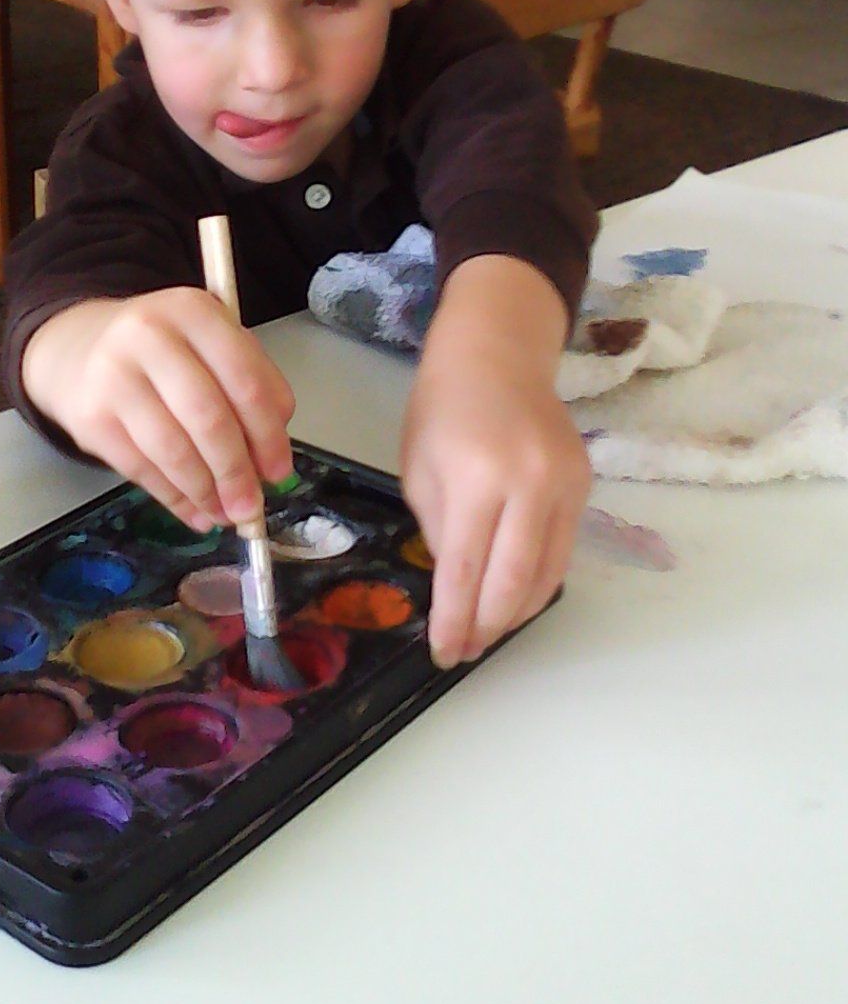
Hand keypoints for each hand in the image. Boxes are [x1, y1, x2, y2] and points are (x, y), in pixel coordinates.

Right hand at [21, 290, 294, 531]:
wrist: (79, 348)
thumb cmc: (165, 350)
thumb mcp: (212, 344)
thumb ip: (252, 387)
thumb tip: (270, 461)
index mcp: (194, 310)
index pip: (244, 380)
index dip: (268, 434)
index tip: (280, 473)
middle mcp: (150, 336)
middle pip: (207, 417)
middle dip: (236, 471)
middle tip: (252, 508)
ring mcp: (113, 376)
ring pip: (173, 449)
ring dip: (205, 492)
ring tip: (225, 514)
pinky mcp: (89, 417)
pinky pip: (140, 469)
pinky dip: (173, 498)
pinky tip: (194, 511)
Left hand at [400, 256, 590, 667]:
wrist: (497, 352)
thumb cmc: (443, 407)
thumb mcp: (419, 470)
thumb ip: (439, 531)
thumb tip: (456, 587)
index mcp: (476, 477)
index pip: (464, 569)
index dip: (455, 620)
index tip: (443, 652)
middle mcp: (529, 483)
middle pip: (514, 581)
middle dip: (488, 627)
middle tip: (466, 651)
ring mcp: (565, 484)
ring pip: (548, 573)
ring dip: (516, 612)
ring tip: (488, 632)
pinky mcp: (585, 485)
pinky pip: (563, 550)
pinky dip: (539, 581)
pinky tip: (514, 595)